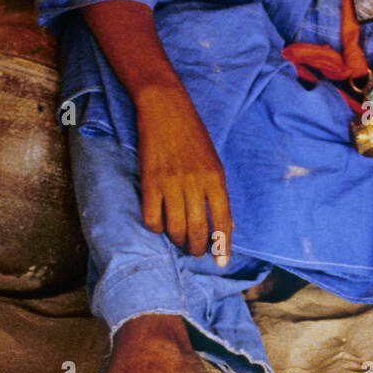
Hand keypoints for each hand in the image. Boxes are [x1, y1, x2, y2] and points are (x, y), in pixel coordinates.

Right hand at [134, 84, 233, 265]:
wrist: (166, 110)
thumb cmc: (193, 136)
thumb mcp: (214, 162)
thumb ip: (217, 191)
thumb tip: (222, 223)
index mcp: (216, 178)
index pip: (223, 220)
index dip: (222, 245)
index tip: (222, 262)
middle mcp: (196, 183)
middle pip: (199, 230)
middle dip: (197, 248)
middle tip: (195, 252)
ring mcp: (171, 183)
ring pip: (176, 227)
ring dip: (178, 240)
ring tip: (179, 240)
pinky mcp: (149, 182)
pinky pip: (151, 217)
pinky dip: (154, 227)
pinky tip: (158, 225)